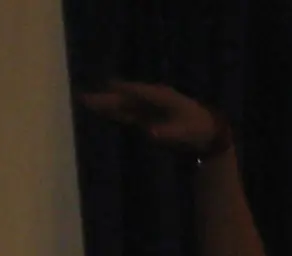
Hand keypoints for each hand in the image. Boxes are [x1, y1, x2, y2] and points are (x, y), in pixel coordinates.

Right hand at [77, 80, 224, 154]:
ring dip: (107, 105)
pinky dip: (115, 113)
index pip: (137, 93)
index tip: (106, 87)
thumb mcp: (186, 132)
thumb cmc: (198, 129)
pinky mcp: (148, 118)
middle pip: (125, 98)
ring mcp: (149, 108)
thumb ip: (168, 132)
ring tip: (86, 102)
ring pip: (124, 106)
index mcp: (160, 97)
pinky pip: (128, 114)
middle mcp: (151, 100)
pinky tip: (103, 113)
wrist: (208, 132)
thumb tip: (149, 132)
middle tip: (84, 97)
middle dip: (106, 98)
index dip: (122, 91)